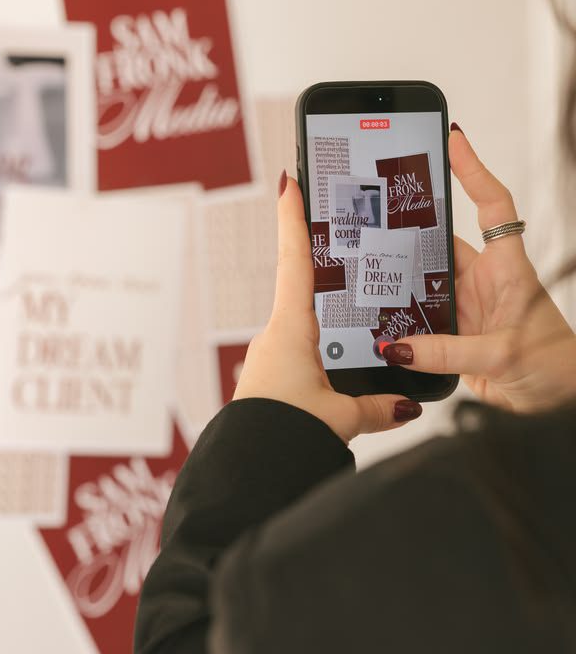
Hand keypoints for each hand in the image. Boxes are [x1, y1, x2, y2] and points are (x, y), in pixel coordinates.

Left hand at [233, 172, 423, 443]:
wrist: (247, 472)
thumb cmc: (283, 435)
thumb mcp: (341, 418)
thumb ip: (376, 407)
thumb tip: (406, 405)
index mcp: (291, 330)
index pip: (295, 262)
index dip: (293, 219)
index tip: (290, 181)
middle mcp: (275, 337)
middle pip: (302, 287)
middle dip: (324, 263)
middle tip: (343, 233)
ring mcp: (270, 357)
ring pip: (304, 324)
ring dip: (326, 313)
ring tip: (359, 304)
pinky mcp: (269, 379)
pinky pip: (299, 351)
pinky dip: (319, 346)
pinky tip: (338, 361)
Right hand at [381, 126, 575, 411]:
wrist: (558, 407)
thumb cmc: (555, 367)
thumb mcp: (502, 353)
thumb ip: (446, 352)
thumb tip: (397, 347)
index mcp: (506, 267)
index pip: (492, 206)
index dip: (472, 170)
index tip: (451, 139)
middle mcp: (482, 281)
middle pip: (440, 243)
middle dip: (408, 229)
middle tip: (372, 211)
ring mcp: (465, 309)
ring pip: (422, 284)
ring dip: (397, 282)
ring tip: (361, 268)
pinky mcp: (451, 338)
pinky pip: (417, 322)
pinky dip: (396, 323)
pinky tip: (374, 322)